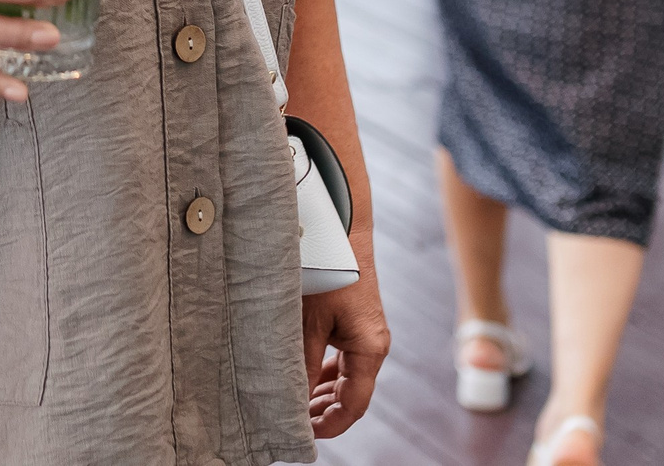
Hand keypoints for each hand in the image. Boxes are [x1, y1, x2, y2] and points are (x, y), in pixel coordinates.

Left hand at [303, 234, 388, 438]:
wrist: (341, 228)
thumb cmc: (328, 270)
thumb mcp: (309, 321)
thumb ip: (301, 362)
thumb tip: (291, 400)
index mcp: (369, 348)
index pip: (354, 404)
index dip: (331, 425)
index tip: (305, 435)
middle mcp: (372, 344)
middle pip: (352, 393)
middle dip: (324, 411)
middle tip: (293, 423)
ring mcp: (365, 334)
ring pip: (345, 376)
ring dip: (322, 393)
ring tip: (295, 406)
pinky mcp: (354, 322)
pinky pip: (341, 357)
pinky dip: (323, 371)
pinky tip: (303, 378)